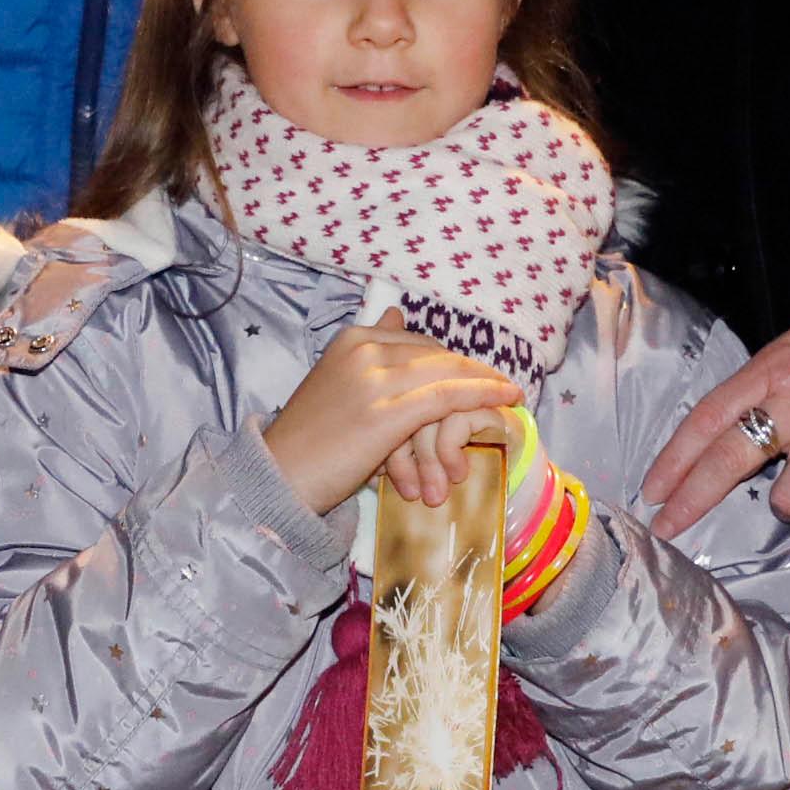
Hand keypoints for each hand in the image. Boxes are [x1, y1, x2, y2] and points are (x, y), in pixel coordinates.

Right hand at [265, 311, 522, 517]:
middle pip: (436, 353)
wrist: (279, 475)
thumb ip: (371, 349)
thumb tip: (394, 313)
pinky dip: (481, 395)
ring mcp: (375, 378)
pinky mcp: (387, 412)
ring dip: (485, 382)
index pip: (419, 342)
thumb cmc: (310, 439)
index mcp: (352, 338)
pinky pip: (447, 396)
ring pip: (447, 371)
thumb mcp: (338, 381)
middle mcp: (365, 348)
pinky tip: (505, 399)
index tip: (477, 373)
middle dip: (472, 370)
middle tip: (502, 385)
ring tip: (511, 393)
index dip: (453, 359)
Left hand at [642, 309, 789, 537]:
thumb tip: (731, 429)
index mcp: (772, 371)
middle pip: (728, 460)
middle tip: (668, 526)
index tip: (653, 488)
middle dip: (692, 499)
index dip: (674, 457)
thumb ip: (765, 387)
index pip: (708, 417)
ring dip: (787, 504)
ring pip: (786, 499)